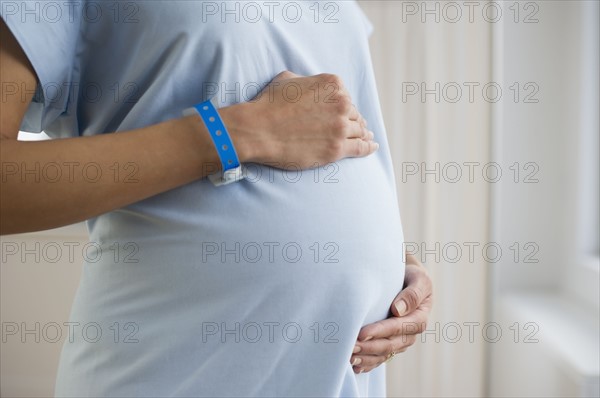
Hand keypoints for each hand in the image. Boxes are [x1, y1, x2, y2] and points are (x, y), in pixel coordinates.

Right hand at [222, 71, 377, 168]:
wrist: (259, 129)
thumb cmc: (268, 104)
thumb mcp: (287, 79)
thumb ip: (306, 79)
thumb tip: (309, 84)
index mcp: (332, 84)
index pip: (346, 96)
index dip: (343, 106)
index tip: (342, 113)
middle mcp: (341, 103)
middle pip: (354, 114)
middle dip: (353, 120)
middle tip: (354, 127)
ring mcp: (340, 127)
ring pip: (359, 131)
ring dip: (363, 134)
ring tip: (367, 137)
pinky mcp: (337, 149)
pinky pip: (361, 148)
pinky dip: (369, 147)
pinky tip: (372, 146)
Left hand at [350, 253, 432, 373]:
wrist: (406, 279)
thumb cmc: (412, 276)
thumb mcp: (418, 279)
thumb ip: (412, 293)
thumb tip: (398, 310)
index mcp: (420, 318)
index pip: (399, 328)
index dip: (381, 331)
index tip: (362, 333)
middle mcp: (411, 333)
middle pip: (390, 345)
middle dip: (369, 347)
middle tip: (350, 347)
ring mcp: (401, 341)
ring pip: (384, 354)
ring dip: (367, 358)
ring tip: (349, 357)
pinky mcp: (391, 344)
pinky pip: (380, 358)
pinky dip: (368, 363)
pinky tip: (355, 366)